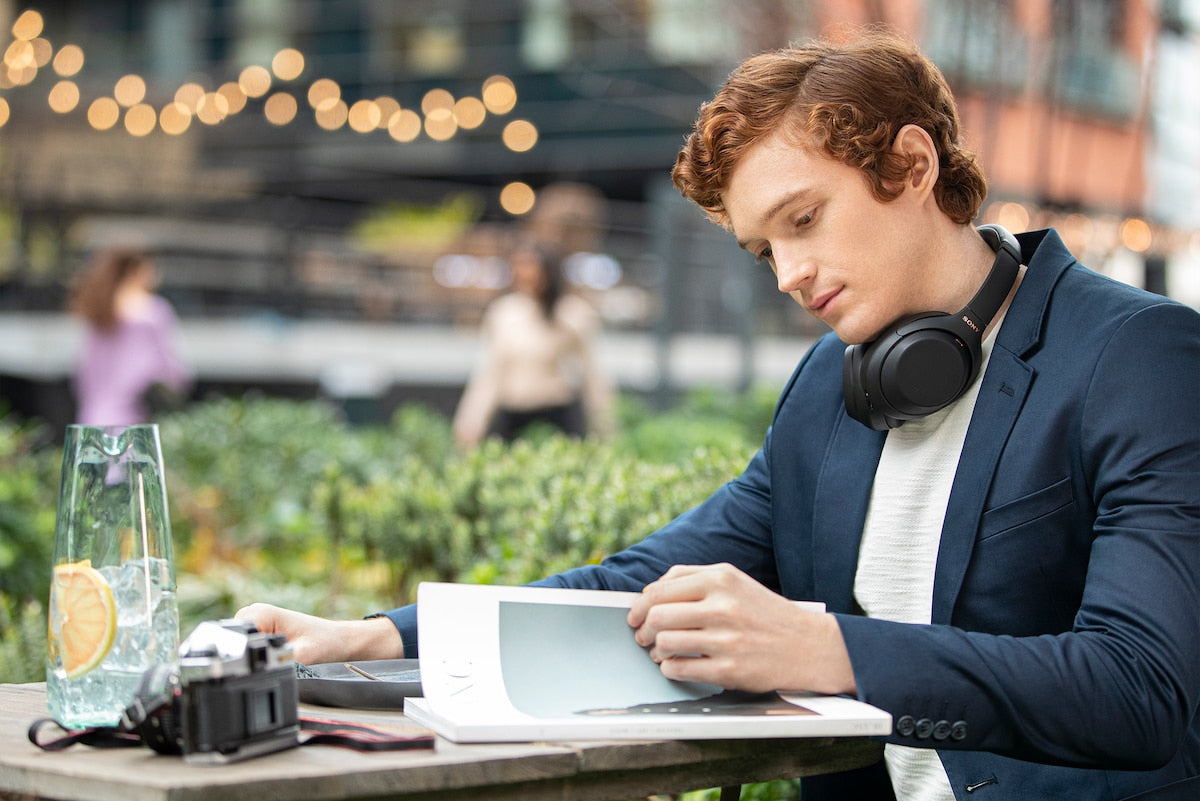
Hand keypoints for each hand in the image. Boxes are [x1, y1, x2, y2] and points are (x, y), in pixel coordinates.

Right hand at [234, 603, 403, 664]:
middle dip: (249, 654)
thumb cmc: (325, 642)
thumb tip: (265, 672)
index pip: (233, 636)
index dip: (244, 653)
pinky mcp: (261, 626)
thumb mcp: (302, 656)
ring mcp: (257, 619)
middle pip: (235, 641)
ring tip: (283, 652)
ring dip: (254, 653)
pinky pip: (248, 642)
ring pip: (240, 643)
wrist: (338, 640)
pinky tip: (277, 653)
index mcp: (261, 613)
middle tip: (279, 655)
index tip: (264, 660)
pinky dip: (257, 651)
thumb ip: (279, 661)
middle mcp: (255, 612)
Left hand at [626, 563, 856, 695]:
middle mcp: (722, 605)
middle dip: (644, 628)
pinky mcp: (729, 669)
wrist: (809, 645)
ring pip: (664, 641)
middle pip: (657, 615)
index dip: (640, 605)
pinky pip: (679, 668)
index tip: (635, 616)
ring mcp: (726, 639)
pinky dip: (670, 668)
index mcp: (721, 579)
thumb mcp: (735, 582)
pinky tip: (676, 665)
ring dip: (656, 650)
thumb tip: (651, 593)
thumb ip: (694, 580)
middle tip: (644, 636)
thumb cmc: (766, 614)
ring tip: (661, 652)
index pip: (660, 589)